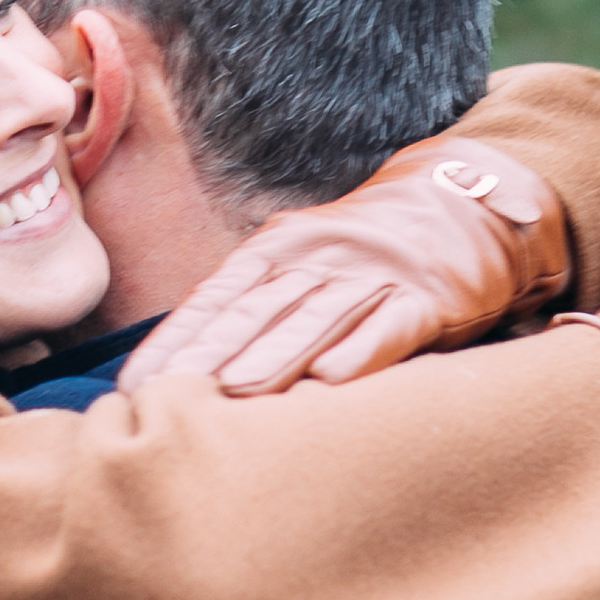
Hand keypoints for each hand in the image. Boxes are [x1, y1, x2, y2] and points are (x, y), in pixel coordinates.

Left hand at [121, 137, 572, 394]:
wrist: (464, 202)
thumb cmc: (365, 253)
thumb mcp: (302, 259)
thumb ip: (251, 304)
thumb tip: (182, 363)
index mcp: (280, 250)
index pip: (217, 298)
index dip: (176, 340)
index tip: (136, 383)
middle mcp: (320, 258)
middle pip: (256, 312)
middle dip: (208, 355)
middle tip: (166, 397)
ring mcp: (374, 276)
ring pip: (316, 319)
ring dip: (276, 356)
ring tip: (236, 391)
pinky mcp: (427, 298)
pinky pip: (390, 325)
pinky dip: (363, 349)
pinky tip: (333, 377)